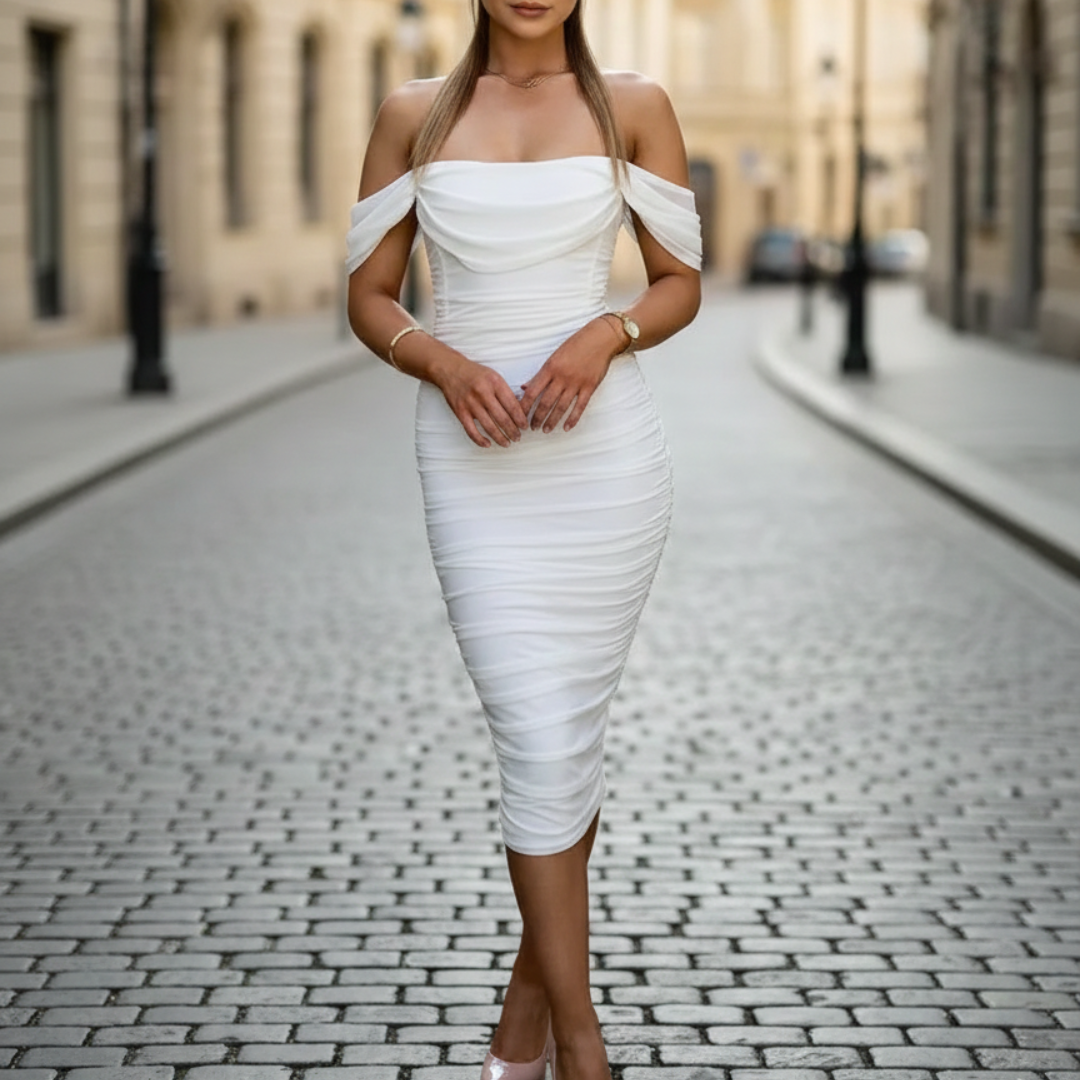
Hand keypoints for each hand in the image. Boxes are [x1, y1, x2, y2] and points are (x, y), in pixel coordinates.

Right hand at [436, 357, 528, 448]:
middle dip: (513, 431)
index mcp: (495, 383)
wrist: (451, 370)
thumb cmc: (475, 374)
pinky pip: (471, 430)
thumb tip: (519, 410)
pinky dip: (480, 440)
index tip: (524, 426)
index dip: (520, 419)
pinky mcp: (460, 411)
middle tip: (518, 437)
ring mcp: (471, 403)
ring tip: (507, 443)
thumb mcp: (494, 376)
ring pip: (489, 427)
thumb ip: (505, 391)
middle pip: (502, 418)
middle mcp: (483, 393)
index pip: (512, 405)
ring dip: (500, 438)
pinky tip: (488, 444)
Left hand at [520, 318, 623, 432]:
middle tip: (532, 428)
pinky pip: (580, 407)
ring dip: (552, 421)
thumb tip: (524, 387)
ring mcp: (576, 383)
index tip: (519, 416)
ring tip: (546, 430)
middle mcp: (562, 377)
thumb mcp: (554, 356)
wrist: (600, 339)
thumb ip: (540, 374)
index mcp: (550, 368)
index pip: (532, 391)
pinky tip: (566, 427)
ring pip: (561, 407)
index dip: (524, 406)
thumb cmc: (575, 345)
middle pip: (546, 402)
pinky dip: (572, 419)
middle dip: (537, 417)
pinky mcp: (590, 387)